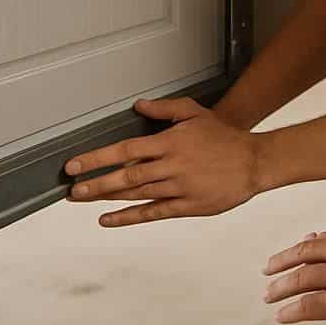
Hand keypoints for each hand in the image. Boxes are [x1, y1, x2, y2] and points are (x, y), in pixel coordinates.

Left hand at [64, 97, 263, 226]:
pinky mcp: (187, 206)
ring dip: (108, 198)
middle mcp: (171, 166)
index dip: (98, 158)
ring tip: (83, 200)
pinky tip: (109, 219)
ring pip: (137, 194)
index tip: (76, 165)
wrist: (254, 161)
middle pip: (126, 175)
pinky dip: (129, 217)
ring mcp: (179, 188)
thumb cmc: (224, 137)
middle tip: (71, 189)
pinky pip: (153, 213)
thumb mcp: (194, 113)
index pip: (126, 150)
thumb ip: (164, 109)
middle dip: (96, 182)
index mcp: (170, 142)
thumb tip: (138, 105)